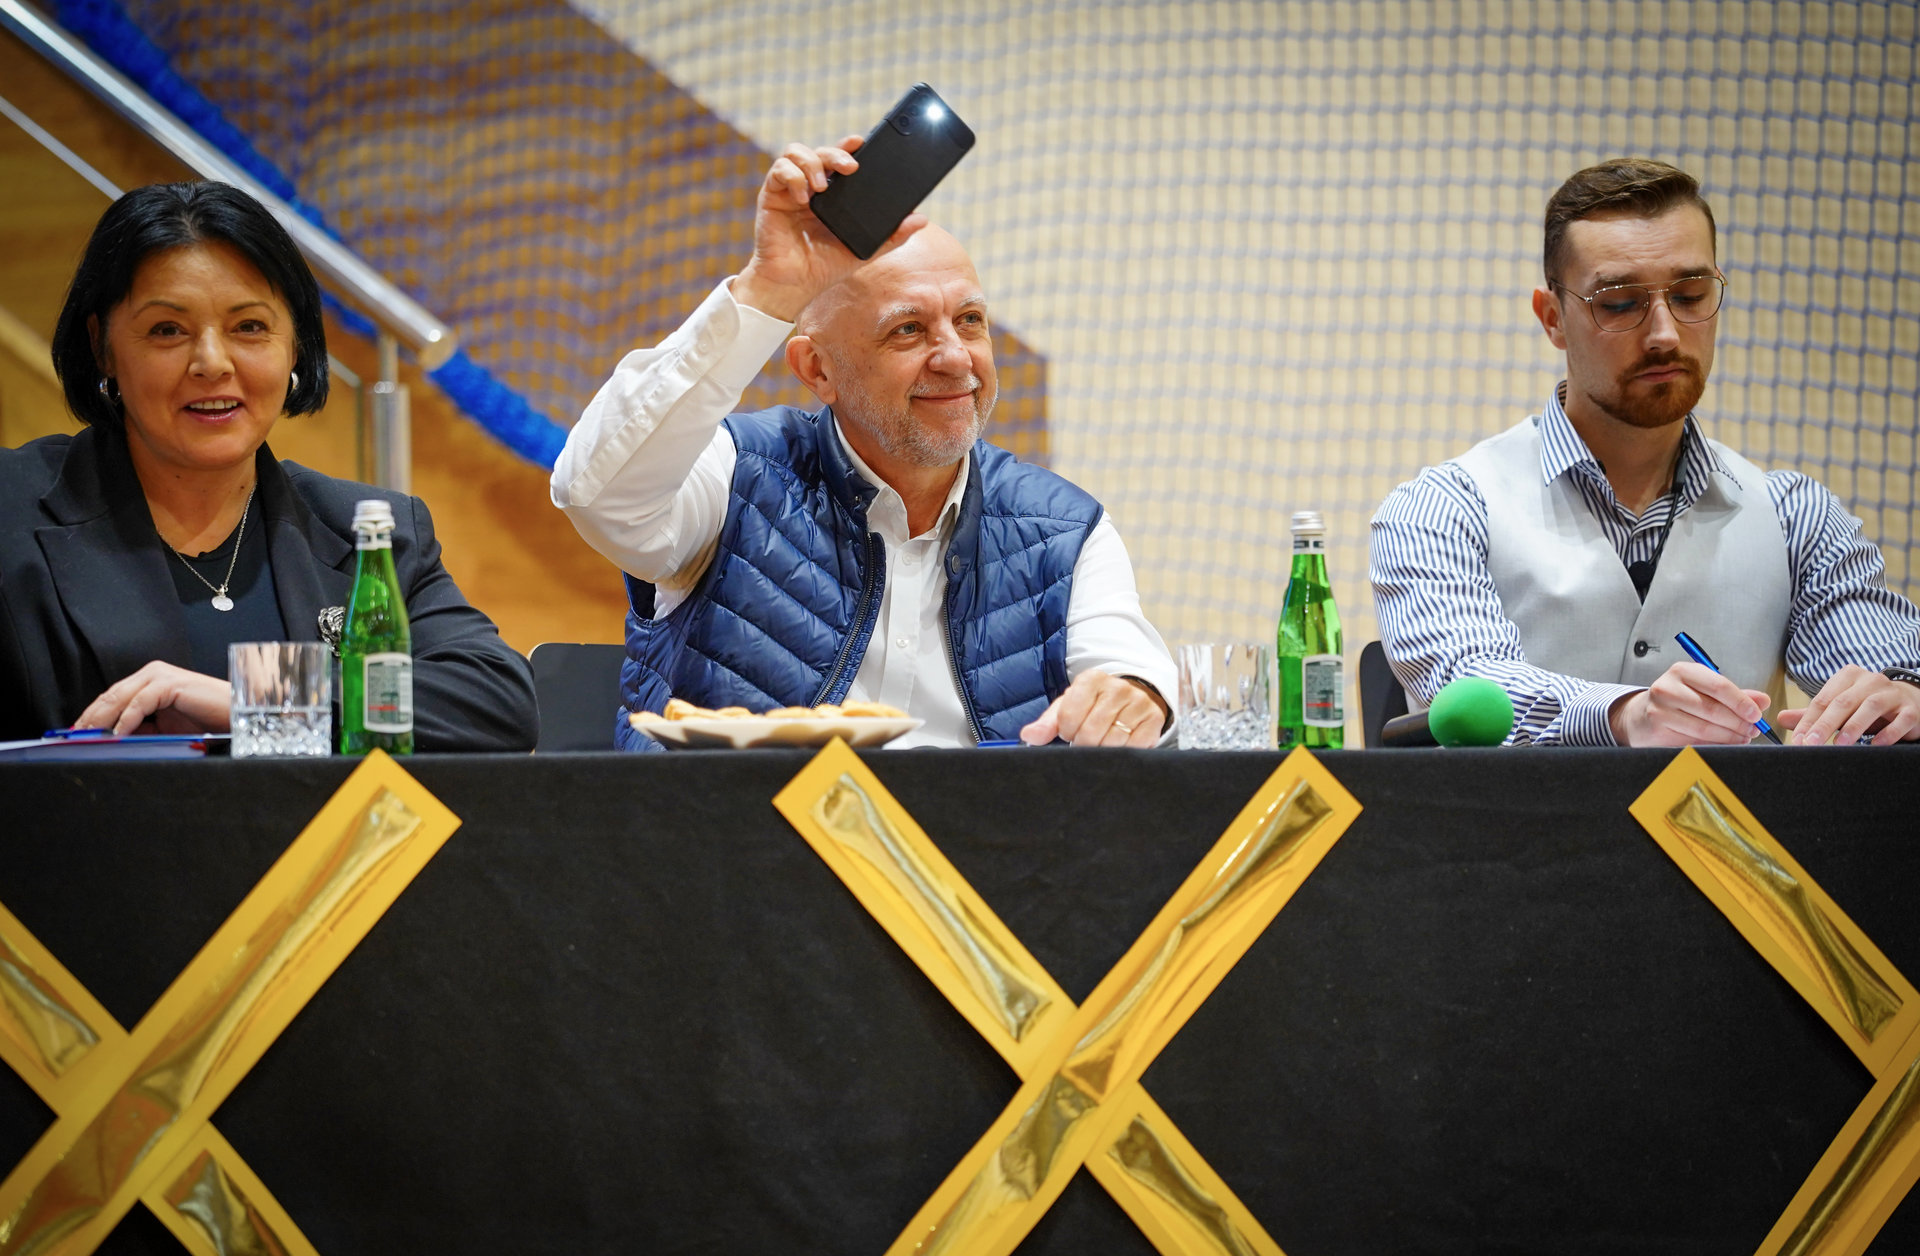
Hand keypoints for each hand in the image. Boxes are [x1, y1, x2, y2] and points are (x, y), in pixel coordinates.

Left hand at [73, 662, 232, 735]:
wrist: (238, 715)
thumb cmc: (207, 722)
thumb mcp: (165, 728)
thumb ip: (140, 728)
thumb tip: (110, 740)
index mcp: (150, 681)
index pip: (111, 698)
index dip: (91, 717)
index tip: (76, 735)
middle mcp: (152, 674)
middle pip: (110, 696)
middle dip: (90, 719)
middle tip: (74, 738)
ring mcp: (161, 676)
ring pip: (121, 697)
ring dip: (102, 720)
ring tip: (89, 738)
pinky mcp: (171, 683)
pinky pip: (140, 702)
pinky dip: (126, 720)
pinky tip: (117, 734)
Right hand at [731, 136, 926, 321]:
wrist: (795, 285)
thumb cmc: (826, 266)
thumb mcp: (865, 250)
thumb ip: (892, 235)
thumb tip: (921, 219)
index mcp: (833, 194)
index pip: (841, 159)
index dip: (848, 146)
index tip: (861, 142)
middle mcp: (811, 186)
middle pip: (821, 151)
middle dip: (836, 153)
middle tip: (850, 167)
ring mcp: (791, 189)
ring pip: (796, 152)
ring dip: (812, 162)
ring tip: (823, 186)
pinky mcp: (772, 195)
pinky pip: (779, 170)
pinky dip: (793, 177)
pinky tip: (803, 197)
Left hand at [1019, 673, 1167, 747]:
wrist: (1137, 696)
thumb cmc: (1096, 704)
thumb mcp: (1070, 706)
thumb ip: (1047, 723)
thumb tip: (1028, 736)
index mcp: (1092, 680)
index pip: (1069, 715)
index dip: (1067, 731)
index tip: (1071, 731)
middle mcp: (1117, 688)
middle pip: (1090, 732)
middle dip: (1084, 743)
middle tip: (1087, 739)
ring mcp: (1138, 703)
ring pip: (1111, 743)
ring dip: (1102, 750)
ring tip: (1102, 741)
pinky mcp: (1153, 720)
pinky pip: (1133, 747)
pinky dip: (1123, 752)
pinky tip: (1120, 744)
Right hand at [1607, 661, 1771, 746]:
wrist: (1641, 715)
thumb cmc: (1677, 700)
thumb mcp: (1704, 690)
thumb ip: (1735, 695)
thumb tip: (1762, 700)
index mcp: (1683, 671)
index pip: (1718, 685)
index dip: (1741, 702)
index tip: (1756, 714)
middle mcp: (1668, 686)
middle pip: (1712, 709)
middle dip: (1737, 723)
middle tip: (1752, 730)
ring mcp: (1660, 708)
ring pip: (1703, 727)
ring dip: (1728, 736)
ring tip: (1741, 738)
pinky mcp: (1657, 727)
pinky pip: (1692, 740)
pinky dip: (1713, 744)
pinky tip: (1723, 743)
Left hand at [1777, 665, 1919, 744]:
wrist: (1912, 702)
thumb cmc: (1869, 705)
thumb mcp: (1841, 706)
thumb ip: (1813, 713)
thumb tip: (1781, 718)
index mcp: (1848, 677)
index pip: (1823, 700)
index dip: (1808, 721)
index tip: (1797, 740)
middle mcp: (1870, 681)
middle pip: (1843, 702)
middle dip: (1825, 724)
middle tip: (1811, 744)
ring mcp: (1892, 694)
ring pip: (1870, 707)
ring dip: (1853, 727)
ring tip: (1839, 744)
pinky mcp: (1910, 709)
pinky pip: (1899, 721)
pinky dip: (1887, 733)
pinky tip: (1874, 745)